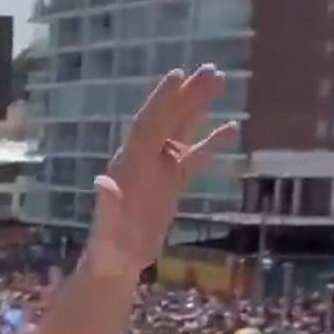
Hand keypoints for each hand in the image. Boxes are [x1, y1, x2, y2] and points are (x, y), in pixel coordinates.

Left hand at [86, 64, 238, 278]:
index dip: (161, 101)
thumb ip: (106, 208)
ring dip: (197, 108)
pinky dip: (209, 143)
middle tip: (212, 68)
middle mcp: (142, 163)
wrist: (114, 265)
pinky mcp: (170, 186)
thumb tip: (103, 181)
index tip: (177, 75)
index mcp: (128, 167)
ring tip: (220, 81)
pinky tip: (231, 129)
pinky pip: (192, 158)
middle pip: (166, 121)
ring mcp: (156, 172)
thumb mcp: (107, 232)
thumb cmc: (108, 252)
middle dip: (186, 96)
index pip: (147, 126)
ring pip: (179, 132)